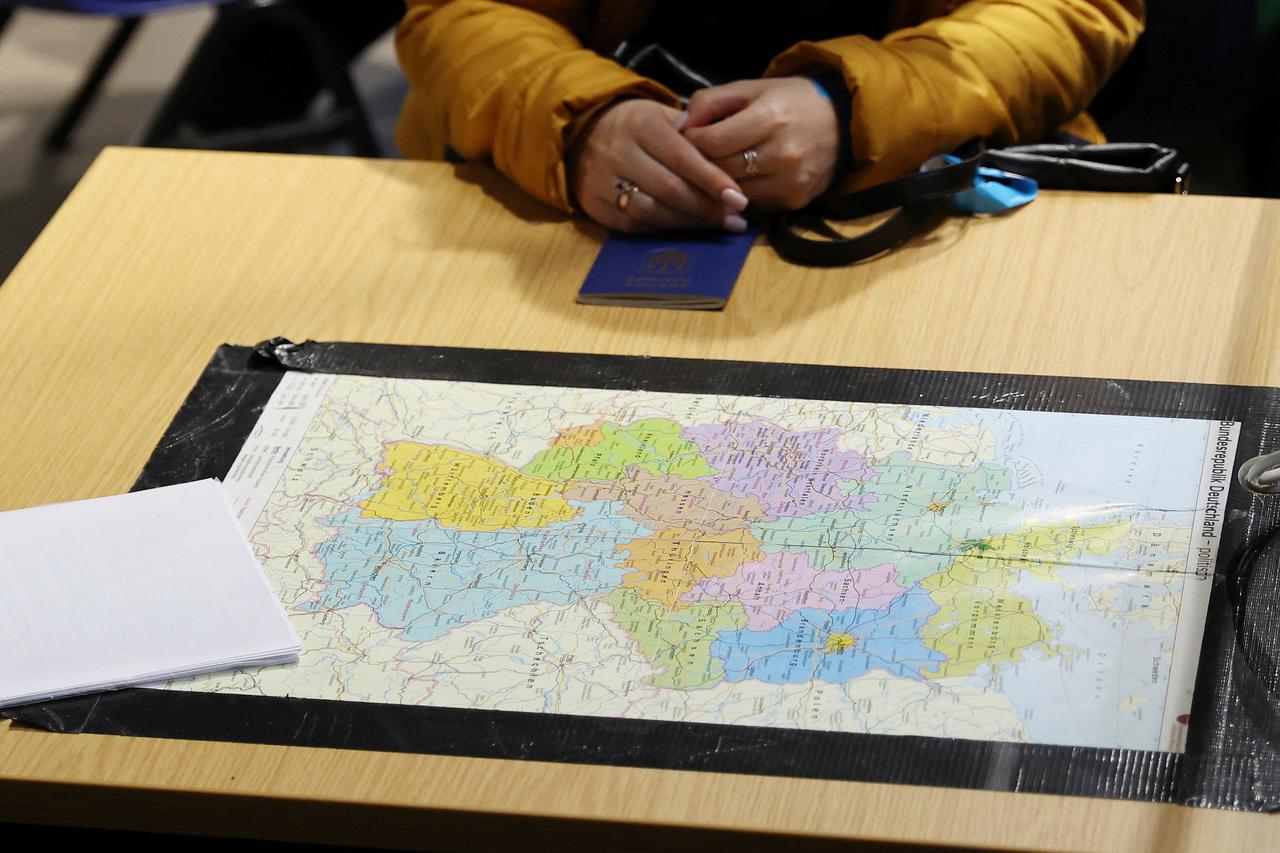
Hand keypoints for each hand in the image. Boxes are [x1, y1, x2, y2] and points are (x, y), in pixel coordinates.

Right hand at [567, 99, 749, 232]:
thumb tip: (728, 158)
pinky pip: (637, 224)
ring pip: (653, 211)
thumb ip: (692, 133)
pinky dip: (667, 227)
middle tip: (735, 219)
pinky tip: (688, 227)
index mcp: (640, 124)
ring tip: (718, 225)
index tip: (739, 198)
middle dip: (706, 207)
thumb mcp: (660, 114)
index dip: (712, 180)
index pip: (682, 157)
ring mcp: (603, 182)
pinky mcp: (596, 206)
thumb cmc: (634, 125)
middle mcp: (619, 152)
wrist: (580, 135)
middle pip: (669, 188)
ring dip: (690, 222)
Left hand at [683, 77, 841, 210]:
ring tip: (713, 171)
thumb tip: (679, 126)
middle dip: (700, 166)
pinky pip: (753, 205)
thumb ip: (710, 102)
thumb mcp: (751, 88)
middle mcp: (783, 152)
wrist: (843, 121)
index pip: (711, 143)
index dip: (691, 142)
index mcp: (770, 117)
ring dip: (718, 185)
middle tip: (693, 158)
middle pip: (720, 171)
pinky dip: (740, 196)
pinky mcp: (796, 201)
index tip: (687, 138)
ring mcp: (791, 181)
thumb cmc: (790, 101)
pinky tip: (738, 183)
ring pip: (733, 194)